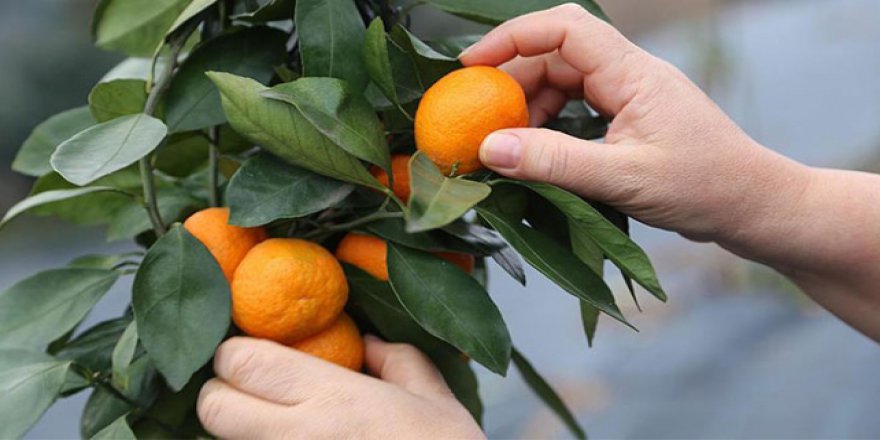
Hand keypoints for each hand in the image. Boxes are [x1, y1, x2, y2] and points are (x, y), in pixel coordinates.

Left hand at [197, 336, 484, 438]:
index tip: (254, 352)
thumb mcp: (435, 403)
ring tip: (281, 426)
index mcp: (333, 399)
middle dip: (223, 393)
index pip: (242, 361)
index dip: (237, 352)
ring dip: (240, 432)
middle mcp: (297, 439)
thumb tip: (369, 343)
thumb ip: (399, 362)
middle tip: (253, 391)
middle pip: (213, 407)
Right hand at [461, 3, 810, 244]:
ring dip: (529, 107)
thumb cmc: (702, 189)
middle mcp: (630, 75)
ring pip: (564, 82)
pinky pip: (577, 107)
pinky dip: (549, 124)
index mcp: (633, 73)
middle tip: (478, 118)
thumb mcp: (622, 178)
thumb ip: (554, 162)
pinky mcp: (630, 119)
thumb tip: (490, 149)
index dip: (513, 37)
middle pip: (557, 55)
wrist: (754, 206)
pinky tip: (536, 152)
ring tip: (504, 143)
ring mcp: (630, 96)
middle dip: (513, 80)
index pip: (565, 29)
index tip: (472, 64)